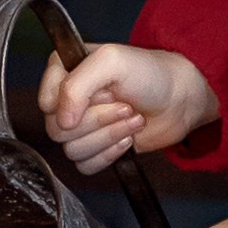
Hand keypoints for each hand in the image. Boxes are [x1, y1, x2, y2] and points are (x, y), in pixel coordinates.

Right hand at [36, 42, 217, 175]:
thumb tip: (61, 121)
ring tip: (132, 118)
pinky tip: (129, 139)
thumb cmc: (150, 72)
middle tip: (125, 106)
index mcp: (64, 72)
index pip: (45, 102)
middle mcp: (68, 100)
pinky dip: (109, 155)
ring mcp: (83, 126)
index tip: (104, 91)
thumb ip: (76, 85)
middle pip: (58, 130)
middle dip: (97, 120)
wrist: (182, 98)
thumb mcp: (110, 61)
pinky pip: (86, 166)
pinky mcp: (97, 148)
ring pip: (72, 150)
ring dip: (108, 136)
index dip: (74, 103)